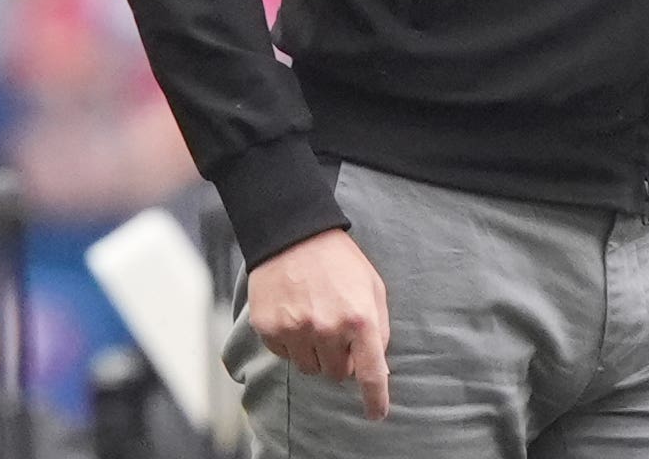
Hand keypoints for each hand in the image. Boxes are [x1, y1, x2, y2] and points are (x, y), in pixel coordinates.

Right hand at [246, 229, 391, 418]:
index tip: (376, 414)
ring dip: (315, 353)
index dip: (375, 399)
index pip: (371, 372)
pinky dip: (292, 343)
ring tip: (314, 318)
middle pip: (337, 374)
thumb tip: (374, 364)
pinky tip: (294, 314)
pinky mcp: (269, 329)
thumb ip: (378, 327)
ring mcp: (295, 330)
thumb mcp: (373, 287)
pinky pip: (285, 355)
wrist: (293, 234)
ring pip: (310, 368)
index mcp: (360, 318)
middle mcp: (327, 328)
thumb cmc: (339, 261)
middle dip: (341, 360)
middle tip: (336, 331)